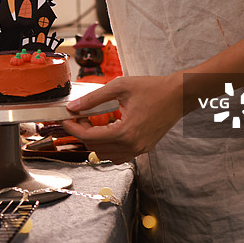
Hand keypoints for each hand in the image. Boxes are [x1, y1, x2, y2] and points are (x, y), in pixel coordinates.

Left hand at [62, 75, 182, 163]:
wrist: (178, 95)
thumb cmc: (153, 88)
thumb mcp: (120, 87)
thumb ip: (94, 98)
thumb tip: (73, 106)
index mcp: (126, 132)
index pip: (89, 138)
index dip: (73, 128)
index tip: (65, 119)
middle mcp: (132, 146)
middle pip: (95, 148)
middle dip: (82, 133)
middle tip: (79, 116)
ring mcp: (139, 150)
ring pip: (105, 155)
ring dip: (94, 141)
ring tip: (92, 122)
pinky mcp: (143, 149)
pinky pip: (118, 155)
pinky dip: (107, 146)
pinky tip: (106, 129)